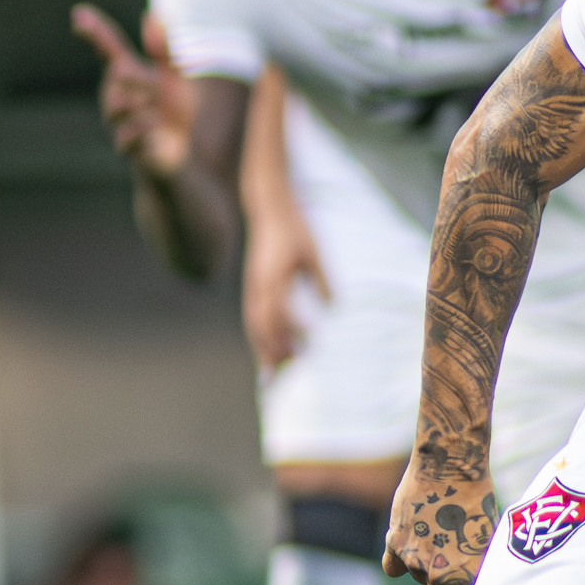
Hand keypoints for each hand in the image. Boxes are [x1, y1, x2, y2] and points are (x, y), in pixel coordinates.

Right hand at [73, 3, 195, 181]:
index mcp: (128, 77)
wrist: (182, 157)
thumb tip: (151, 15)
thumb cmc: (176, 114)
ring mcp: (119, 124)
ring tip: (157, 110)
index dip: (94, 31)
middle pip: (116, 76)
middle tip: (159, 89)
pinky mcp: (129, 150)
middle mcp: (117, 98)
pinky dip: (141, 129)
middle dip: (139, 79)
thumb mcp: (174, 78)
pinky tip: (155, 127)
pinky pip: (124, 137)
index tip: (79, 14)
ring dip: (141, 103)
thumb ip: (163, 49)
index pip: (107, 49)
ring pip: (117, 105)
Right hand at [241, 190, 329, 367]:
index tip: (309, 346)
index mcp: (275, 275)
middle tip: (285, 374)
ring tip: (269, 375)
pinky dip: (257, 338)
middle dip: (272, 350)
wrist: (269, 209)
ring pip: (253, 325)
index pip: (281, 310)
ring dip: (262, 350)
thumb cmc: (295, 229)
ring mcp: (252, 286)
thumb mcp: (314, 252)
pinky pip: (251, 317)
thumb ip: (322, 280)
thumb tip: (334, 310)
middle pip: (262, 325)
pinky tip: (264, 352)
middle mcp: (259, 284)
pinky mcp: (251, 286)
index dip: (293, 331)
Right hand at [382, 452, 496, 584]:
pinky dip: (399, 559)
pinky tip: (411, 541)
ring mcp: (416, 560)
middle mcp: (442, 572)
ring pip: (418, 578)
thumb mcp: (488, 538)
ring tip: (439, 533)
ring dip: (425, 565)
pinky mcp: (395, 544)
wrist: (451, 464)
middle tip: (451, 566)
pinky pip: (393, 568)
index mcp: (471, 574)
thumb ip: (479, 569)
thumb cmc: (478, 499)